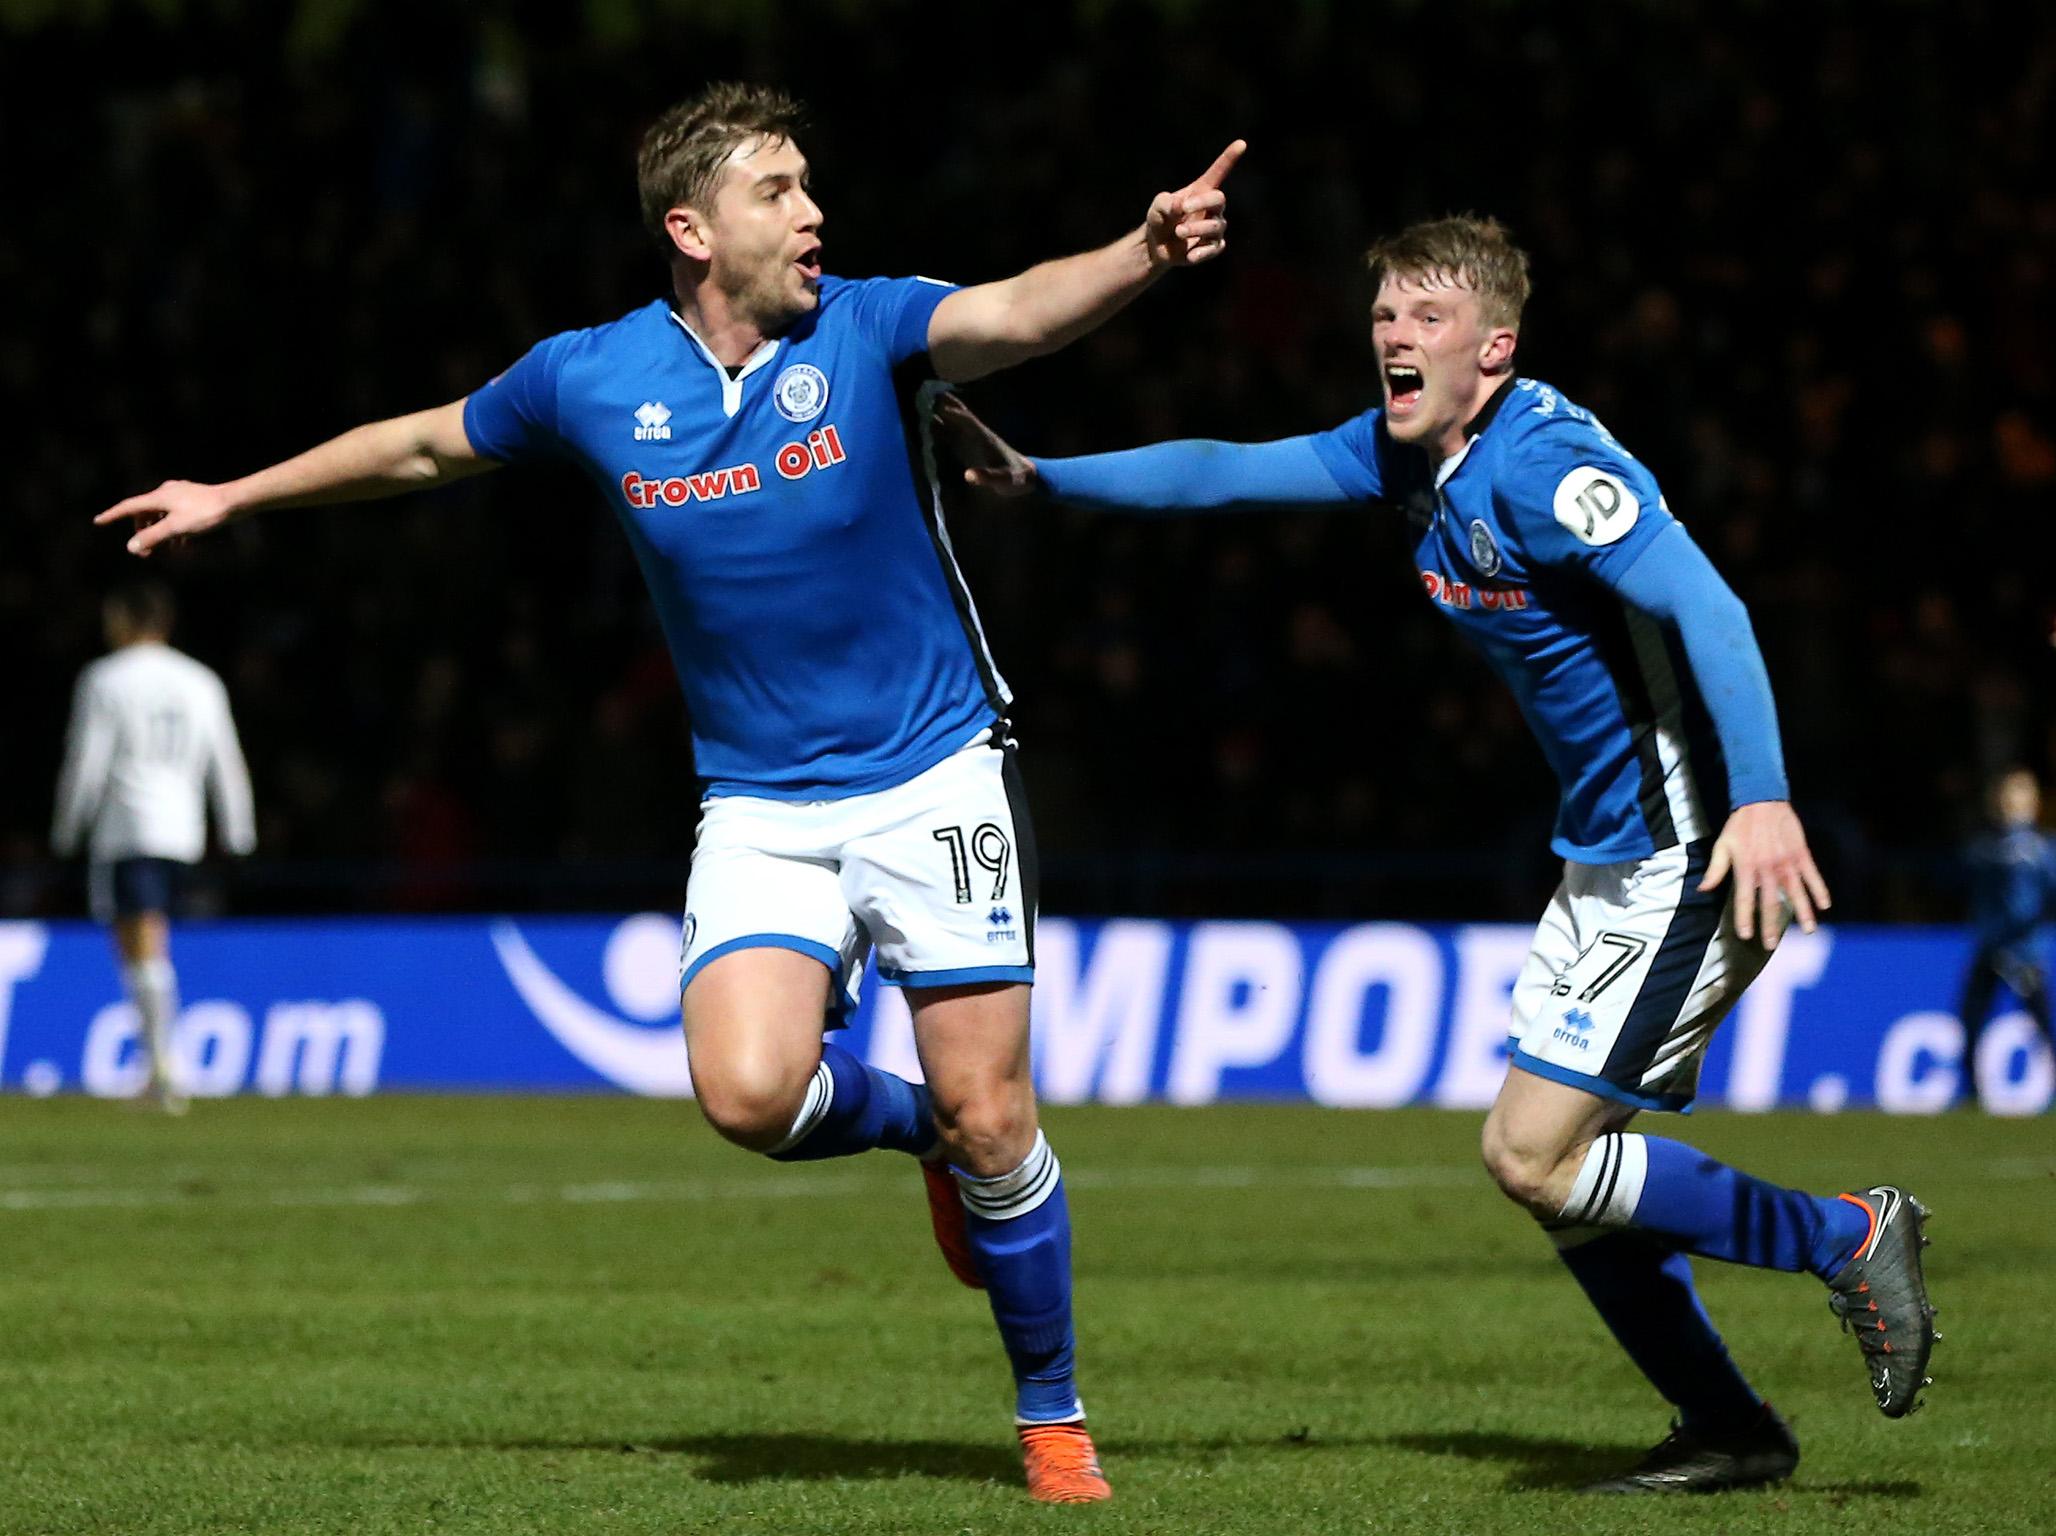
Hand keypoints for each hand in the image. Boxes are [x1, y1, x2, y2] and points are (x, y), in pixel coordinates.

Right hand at [95, 480, 235, 556]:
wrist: (234, 502)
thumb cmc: (205, 513)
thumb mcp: (176, 528)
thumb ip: (153, 537)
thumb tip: (131, 547)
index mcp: (158, 497)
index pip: (129, 507)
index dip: (113, 515)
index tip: (98, 521)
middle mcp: (167, 492)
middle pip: (145, 512)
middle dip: (143, 531)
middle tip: (145, 551)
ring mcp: (181, 495)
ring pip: (162, 515)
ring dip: (160, 532)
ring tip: (165, 550)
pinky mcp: (193, 500)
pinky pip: (176, 515)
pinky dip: (174, 529)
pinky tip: (182, 543)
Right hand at [931, 393, 1038, 496]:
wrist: (1025, 476)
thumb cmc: (1014, 478)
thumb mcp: (1003, 480)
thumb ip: (987, 477)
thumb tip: (968, 475)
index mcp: (986, 439)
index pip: (969, 423)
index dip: (956, 415)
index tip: (940, 407)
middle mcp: (980, 435)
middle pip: (963, 416)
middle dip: (948, 404)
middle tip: (930, 392)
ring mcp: (977, 440)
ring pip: (959, 421)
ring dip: (945, 411)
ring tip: (928, 400)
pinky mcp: (974, 446)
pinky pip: (958, 431)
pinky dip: (946, 423)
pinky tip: (936, 419)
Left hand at [1145, 139, 1245, 269]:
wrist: (1156, 248)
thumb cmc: (1159, 220)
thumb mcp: (1157, 207)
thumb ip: (1165, 202)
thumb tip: (1180, 207)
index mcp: (1200, 191)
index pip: (1218, 173)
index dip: (1229, 158)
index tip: (1241, 143)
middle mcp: (1212, 208)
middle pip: (1219, 199)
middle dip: (1202, 203)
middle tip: (1182, 208)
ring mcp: (1215, 228)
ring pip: (1215, 226)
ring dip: (1195, 228)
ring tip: (1178, 232)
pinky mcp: (1213, 247)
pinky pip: (1214, 248)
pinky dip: (1200, 252)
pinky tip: (1188, 254)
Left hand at [1698, 801, 1832, 949]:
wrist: (1762, 800)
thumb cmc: (1739, 824)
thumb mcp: (1722, 845)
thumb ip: (1715, 870)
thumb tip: (1702, 890)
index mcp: (1746, 868)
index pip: (1744, 899)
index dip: (1744, 918)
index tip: (1746, 936)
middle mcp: (1767, 868)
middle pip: (1770, 902)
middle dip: (1771, 925)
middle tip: (1771, 945)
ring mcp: (1787, 862)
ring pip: (1796, 892)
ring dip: (1803, 912)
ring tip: (1808, 931)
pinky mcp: (1801, 854)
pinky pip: (1812, 875)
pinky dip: (1819, 890)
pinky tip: (1825, 905)